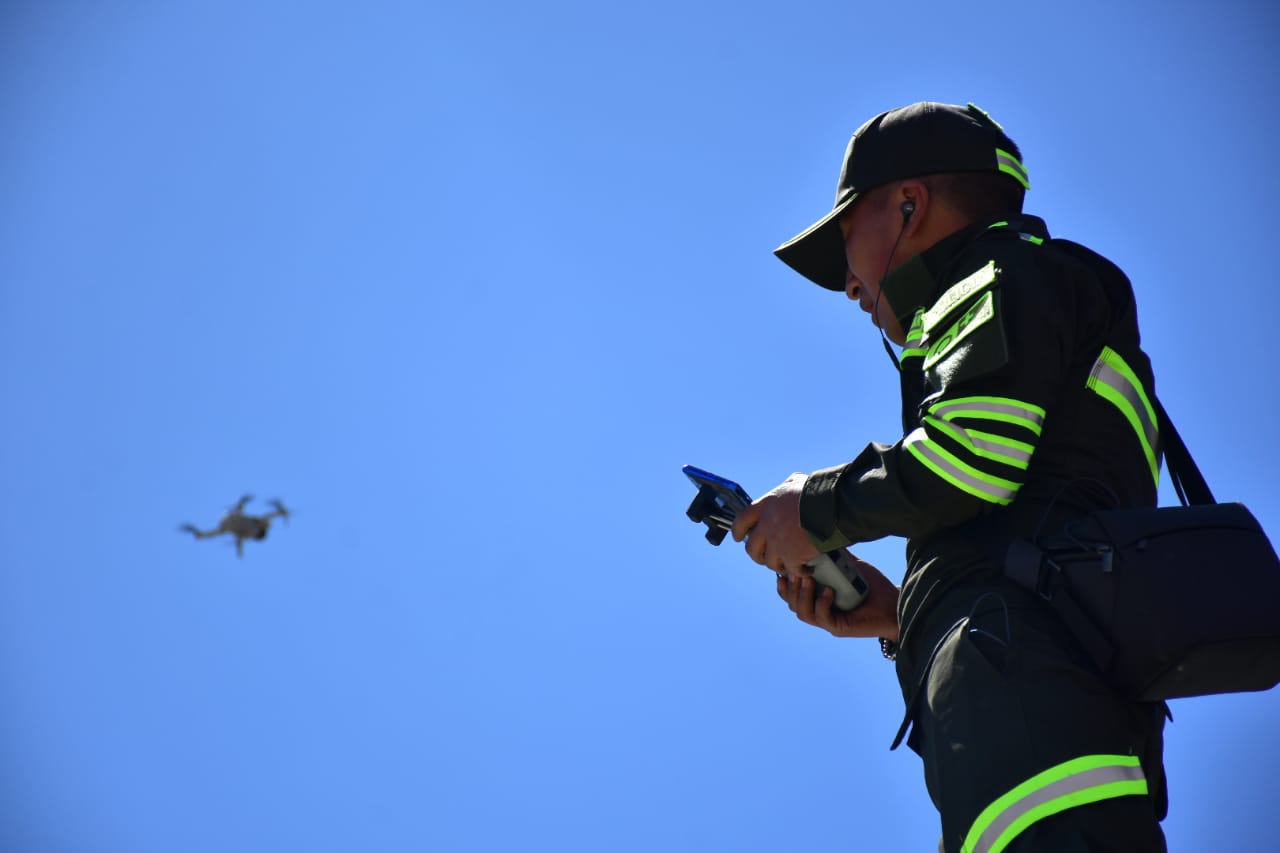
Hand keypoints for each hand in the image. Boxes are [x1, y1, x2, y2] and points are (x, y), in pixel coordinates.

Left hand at [730, 473, 819, 575]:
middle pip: (752, 547)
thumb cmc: (817, 492)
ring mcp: (778, 542)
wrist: (832, 506)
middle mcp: (767, 525)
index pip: (742, 520)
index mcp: (766, 505)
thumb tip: (788, 485)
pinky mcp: (792, 556)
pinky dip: (800, 572)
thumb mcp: (796, 481)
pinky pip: (791, 570)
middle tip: (763, 557)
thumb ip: (786, 487)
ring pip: (769, 562)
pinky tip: (806, 570)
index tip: (738, 537)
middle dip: (756, 555)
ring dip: (778, 565)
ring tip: (787, 565)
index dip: (738, 530)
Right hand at [776, 553, 900, 639]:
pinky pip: (823, 618)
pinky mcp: (840, 628)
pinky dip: (821, 604)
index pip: (792, 595)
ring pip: (804, 613)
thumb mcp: (853, 568)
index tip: (781, 570)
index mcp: (818, 599)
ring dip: (802, 596)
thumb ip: (839, 557)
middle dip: (790, 589)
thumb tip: (826, 535)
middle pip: (793, 604)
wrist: (896, 605)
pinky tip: (828, 592)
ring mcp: (829, 621)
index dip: (783, 585)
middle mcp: (820, 611)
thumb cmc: (875, 589)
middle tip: (793, 572)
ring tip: (808, 580)